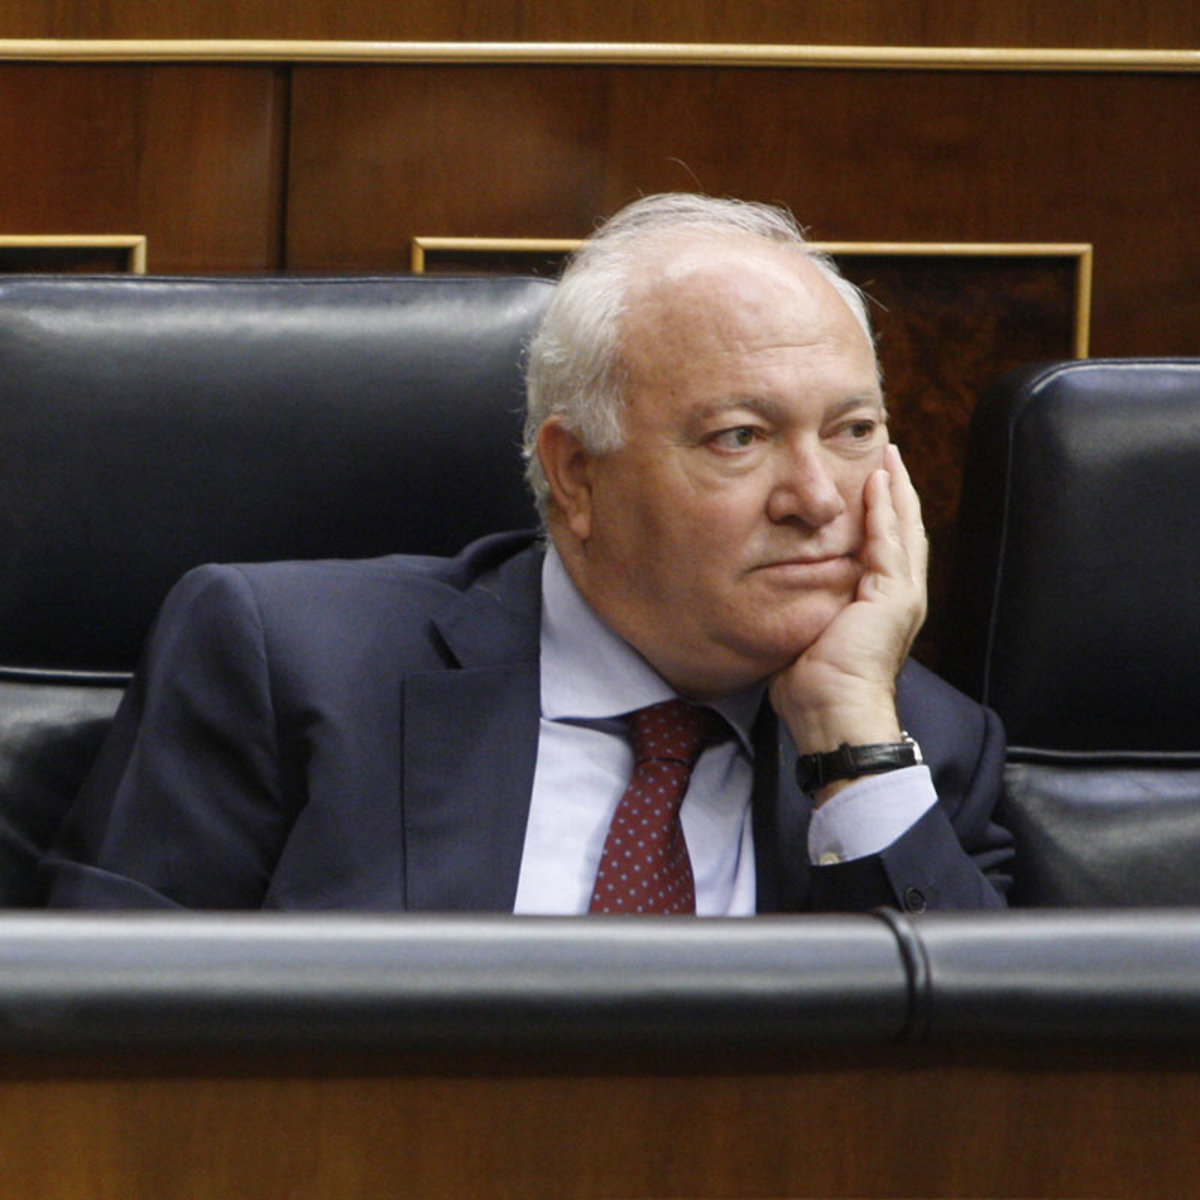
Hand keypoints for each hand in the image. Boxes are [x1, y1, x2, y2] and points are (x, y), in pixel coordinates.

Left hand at [768, 444, 927, 768]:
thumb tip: (775, 590)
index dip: (882, 513)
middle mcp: (899, 597)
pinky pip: (889, 541)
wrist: (833, 716)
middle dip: (897, 491)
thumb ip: (805, 606)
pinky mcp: (894, 597)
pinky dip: (885, 509)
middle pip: (904, 530)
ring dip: (896, 489)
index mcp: (881, 606)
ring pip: (903, 528)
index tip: (871, 480)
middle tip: (889, 454)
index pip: (885, 547)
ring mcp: (901, 596)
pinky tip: (878, 481)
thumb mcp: (807, 633)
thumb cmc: (813, 689)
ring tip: (889, 456)